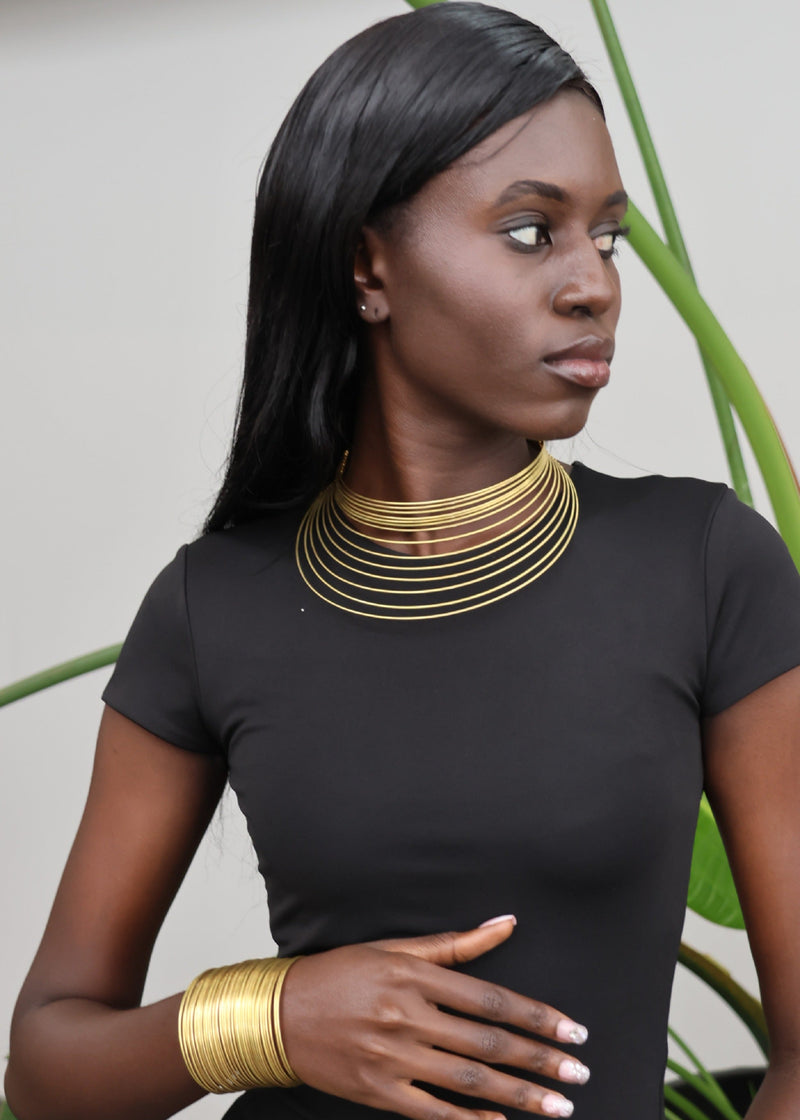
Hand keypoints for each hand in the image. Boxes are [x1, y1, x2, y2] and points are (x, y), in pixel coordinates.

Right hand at [280, 916, 588, 1119]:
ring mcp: (393, 1058)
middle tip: (579, 1071)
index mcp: (415, 976)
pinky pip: (432, 1113)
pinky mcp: (377, 1092)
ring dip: (519, 1095)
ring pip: (469, 1080)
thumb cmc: (340, 973)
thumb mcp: (394, 948)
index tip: (573, 1030)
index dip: (538, 1016)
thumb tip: (506, 923)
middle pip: (488, 1042)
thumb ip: (455, 944)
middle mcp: (408, 1017)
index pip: (492, 1000)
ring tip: (559, 1105)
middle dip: (540, 1058)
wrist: (279, 1013)